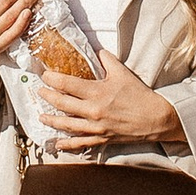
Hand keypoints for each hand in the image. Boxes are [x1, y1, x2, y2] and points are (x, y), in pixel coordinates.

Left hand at [37, 47, 182, 154]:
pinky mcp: (101, 138)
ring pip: (67, 125)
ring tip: (41, 116)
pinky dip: (67, 144)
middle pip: (62, 104)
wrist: (156, 118)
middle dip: (47, 97)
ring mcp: (96, 127)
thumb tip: (96, 50)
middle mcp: (93, 110)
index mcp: (97, 92)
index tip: (44, 75)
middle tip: (39, 92)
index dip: (52, 79)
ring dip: (52, 120)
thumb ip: (106, 59)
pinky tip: (56, 143)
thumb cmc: (140, 95)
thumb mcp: (123, 72)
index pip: (67, 84)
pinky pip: (80, 143)